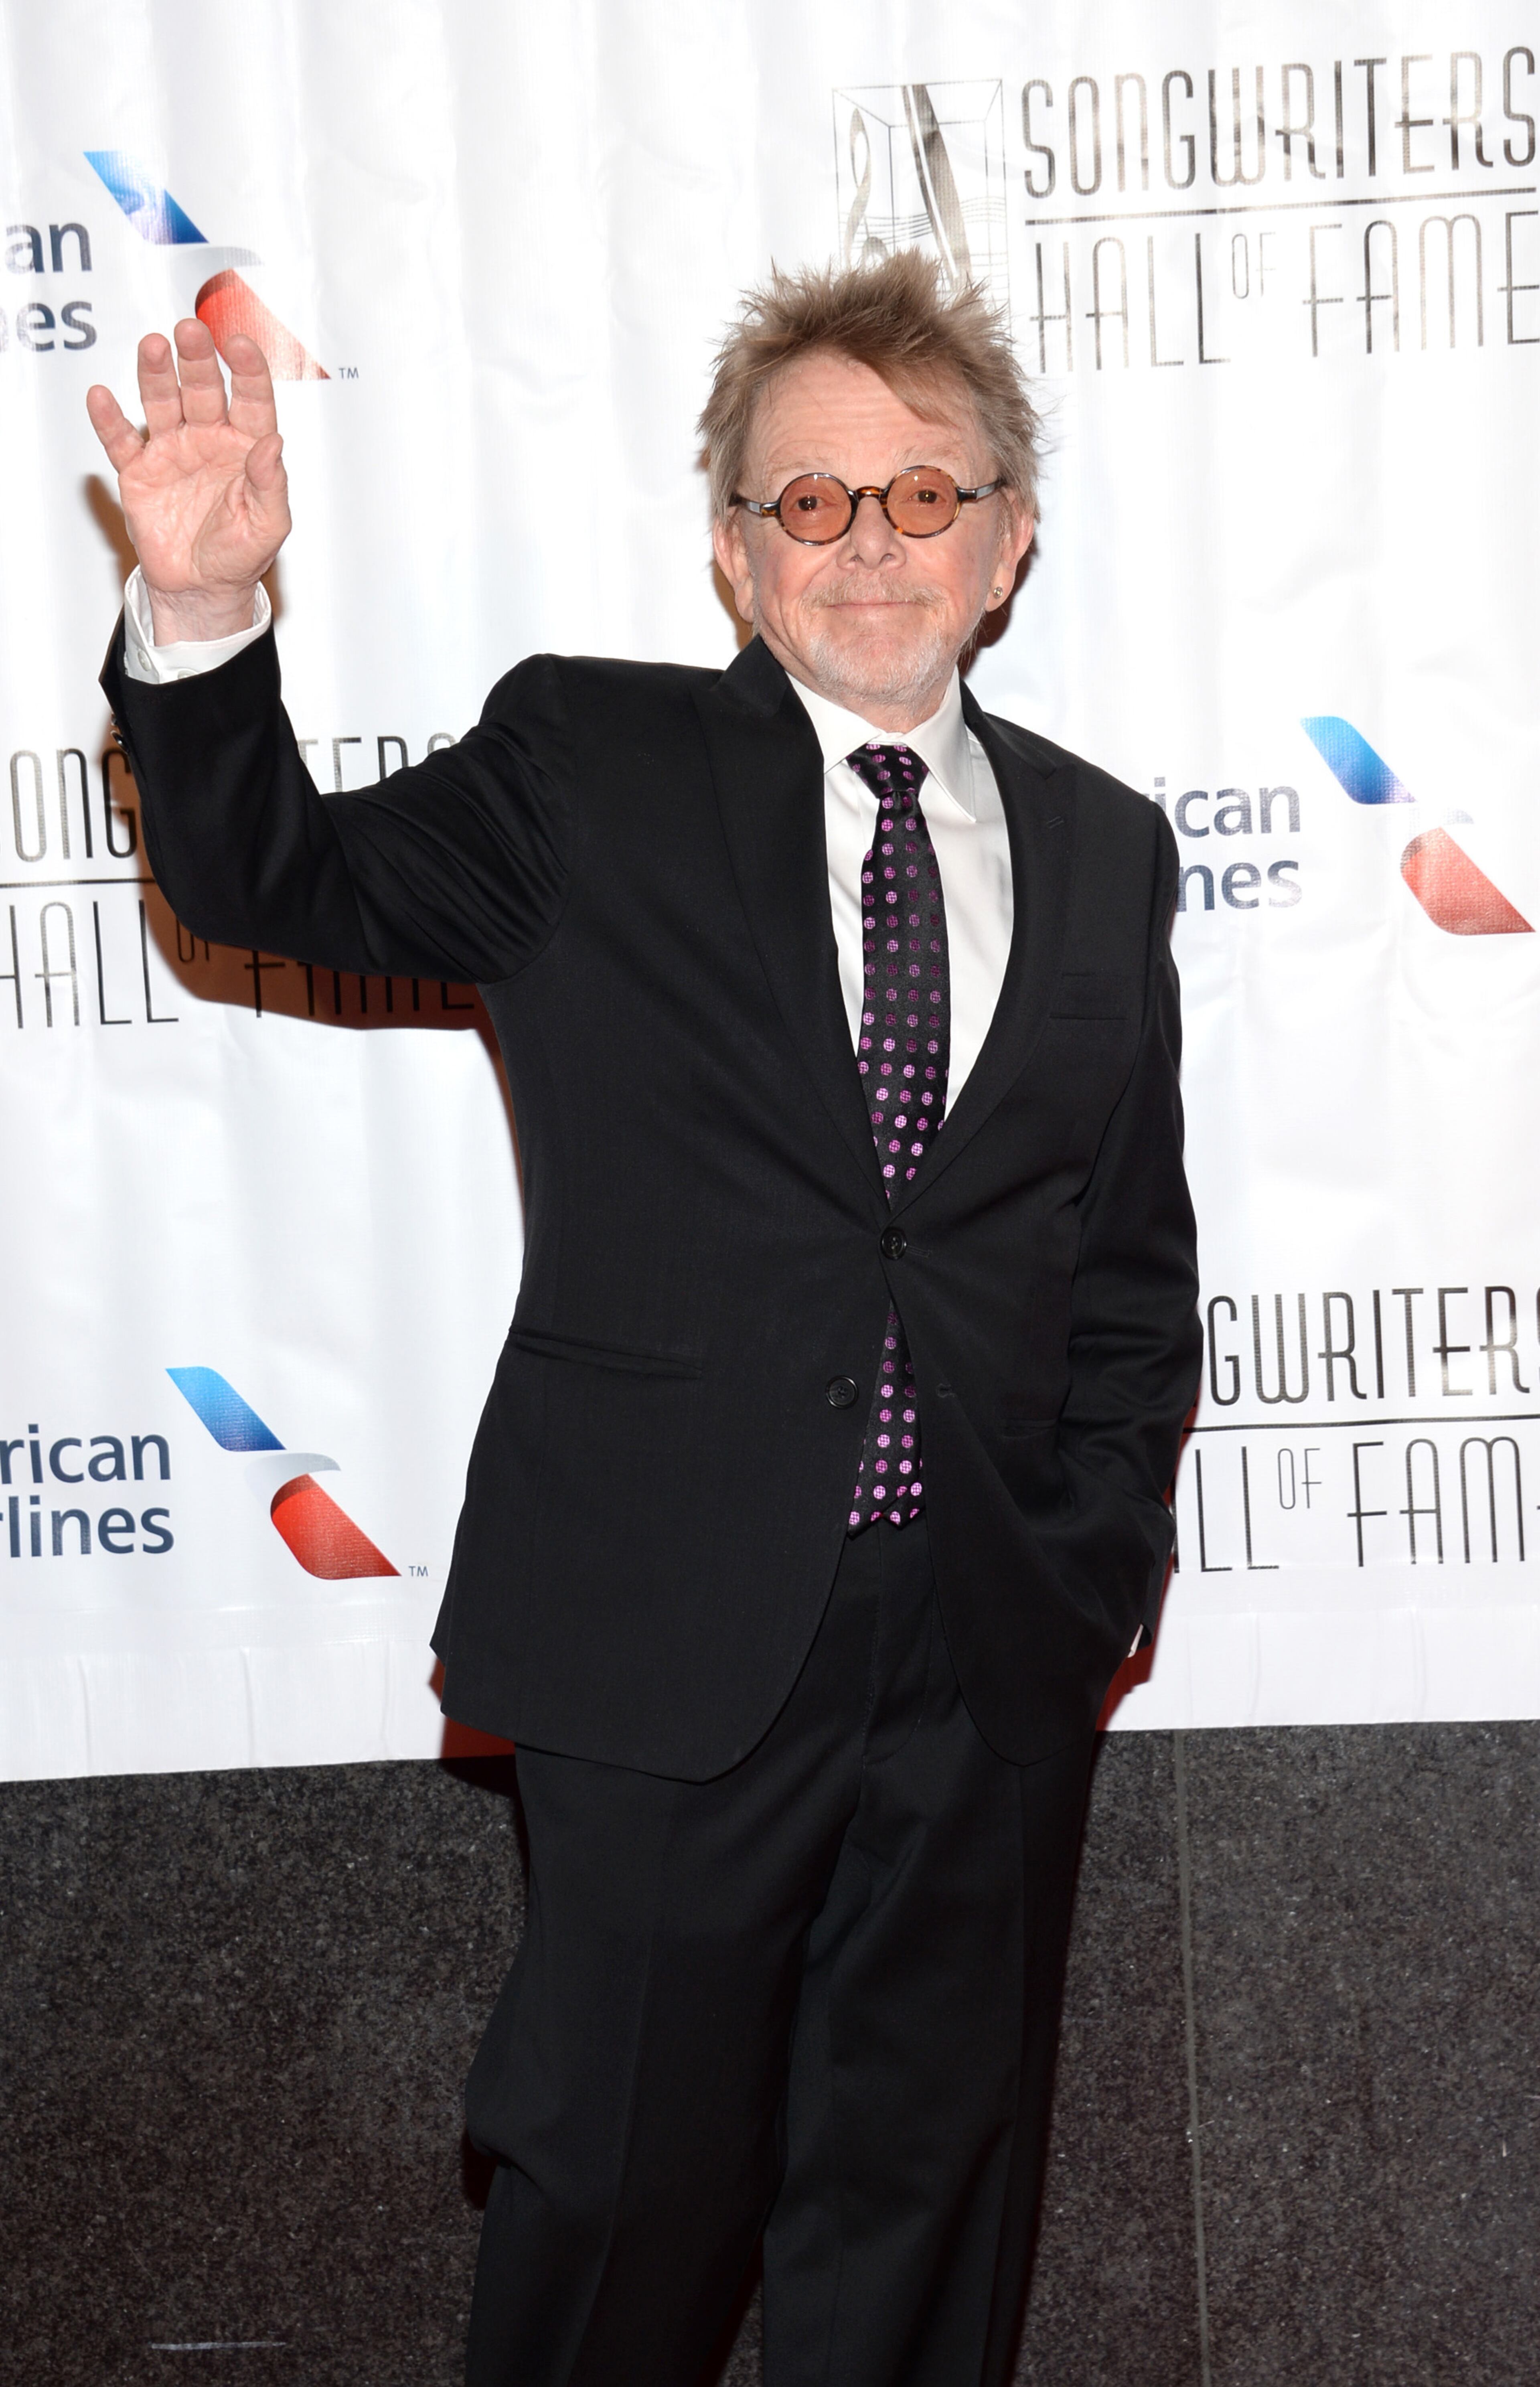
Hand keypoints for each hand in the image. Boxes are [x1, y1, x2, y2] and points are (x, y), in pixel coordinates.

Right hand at [86, 318, 290, 644]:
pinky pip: (121, 441)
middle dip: (197, 360)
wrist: (201, 589)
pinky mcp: (139, 472)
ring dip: (156, 375)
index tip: (240, 345)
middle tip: (191, 331)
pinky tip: (102, 397)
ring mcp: (172, 451)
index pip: (250, 400)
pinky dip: (109, 420)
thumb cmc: (240, 557)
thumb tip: (274, 444)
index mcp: (245, 448)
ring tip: (154, 347)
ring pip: (162, 403)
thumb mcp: (267, 527)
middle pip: (202, 390)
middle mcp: (207, 439)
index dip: (247, 371)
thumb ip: (271, 485)